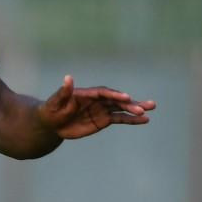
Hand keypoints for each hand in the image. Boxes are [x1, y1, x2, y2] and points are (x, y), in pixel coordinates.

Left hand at [38, 76, 155, 140]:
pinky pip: (120, 119)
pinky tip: (144, 120)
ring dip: (135, 110)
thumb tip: (68, 78)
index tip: (126, 98)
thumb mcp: (54, 102)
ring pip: (122, 109)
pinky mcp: (104, 119)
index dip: (115, 95)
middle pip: (116, 100)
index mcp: (88, 94)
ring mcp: (102, 109)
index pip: (104, 93)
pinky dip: (131, 120)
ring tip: (151, 110)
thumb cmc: (51, 110)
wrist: (51, 124)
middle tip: (144, 107)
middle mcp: (98, 100)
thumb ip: (63, 92)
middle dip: (130, 104)